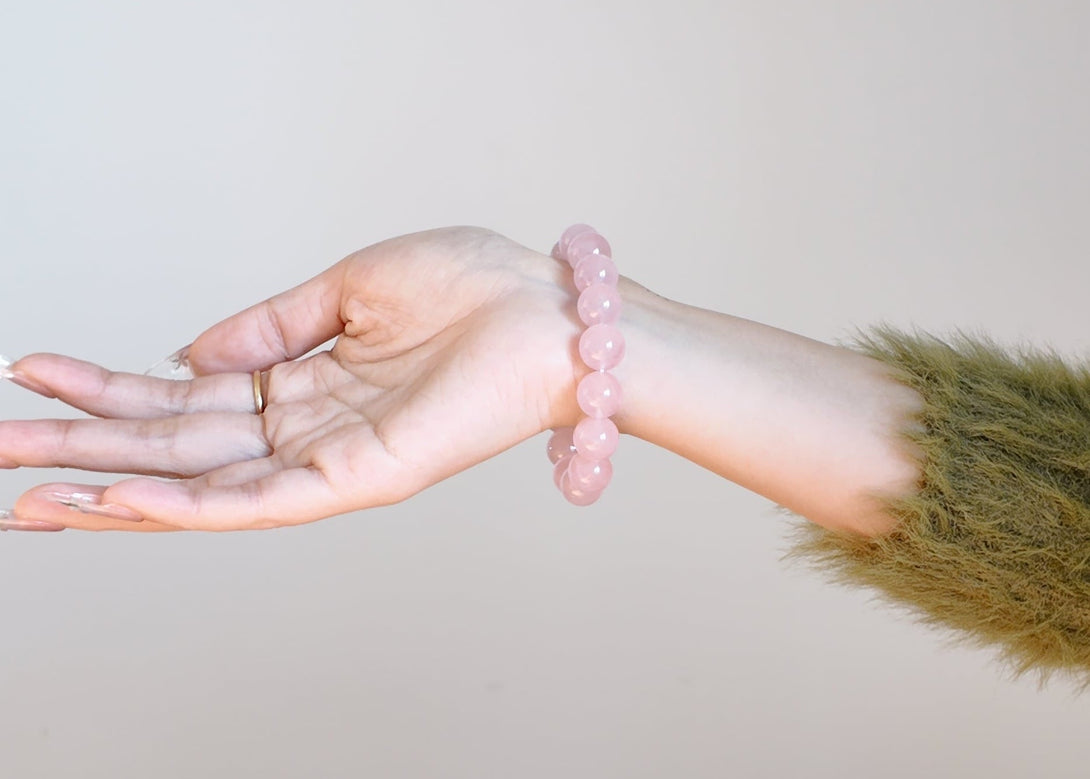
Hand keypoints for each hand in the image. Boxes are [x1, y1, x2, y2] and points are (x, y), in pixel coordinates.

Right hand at [1, 227, 581, 530]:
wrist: (547, 311)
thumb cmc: (470, 287)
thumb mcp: (347, 286)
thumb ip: (265, 327)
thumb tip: (185, 354)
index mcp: (301, 381)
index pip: (183, 397)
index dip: (105, 388)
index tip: (30, 370)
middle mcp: (305, 428)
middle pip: (174, 446)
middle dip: (80, 447)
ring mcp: (328, 461)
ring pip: (201, 487)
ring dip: (109, 492)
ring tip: (25, 498)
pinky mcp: (358, 481)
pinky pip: (258, 502)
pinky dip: (184, 505)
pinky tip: (115, 498)